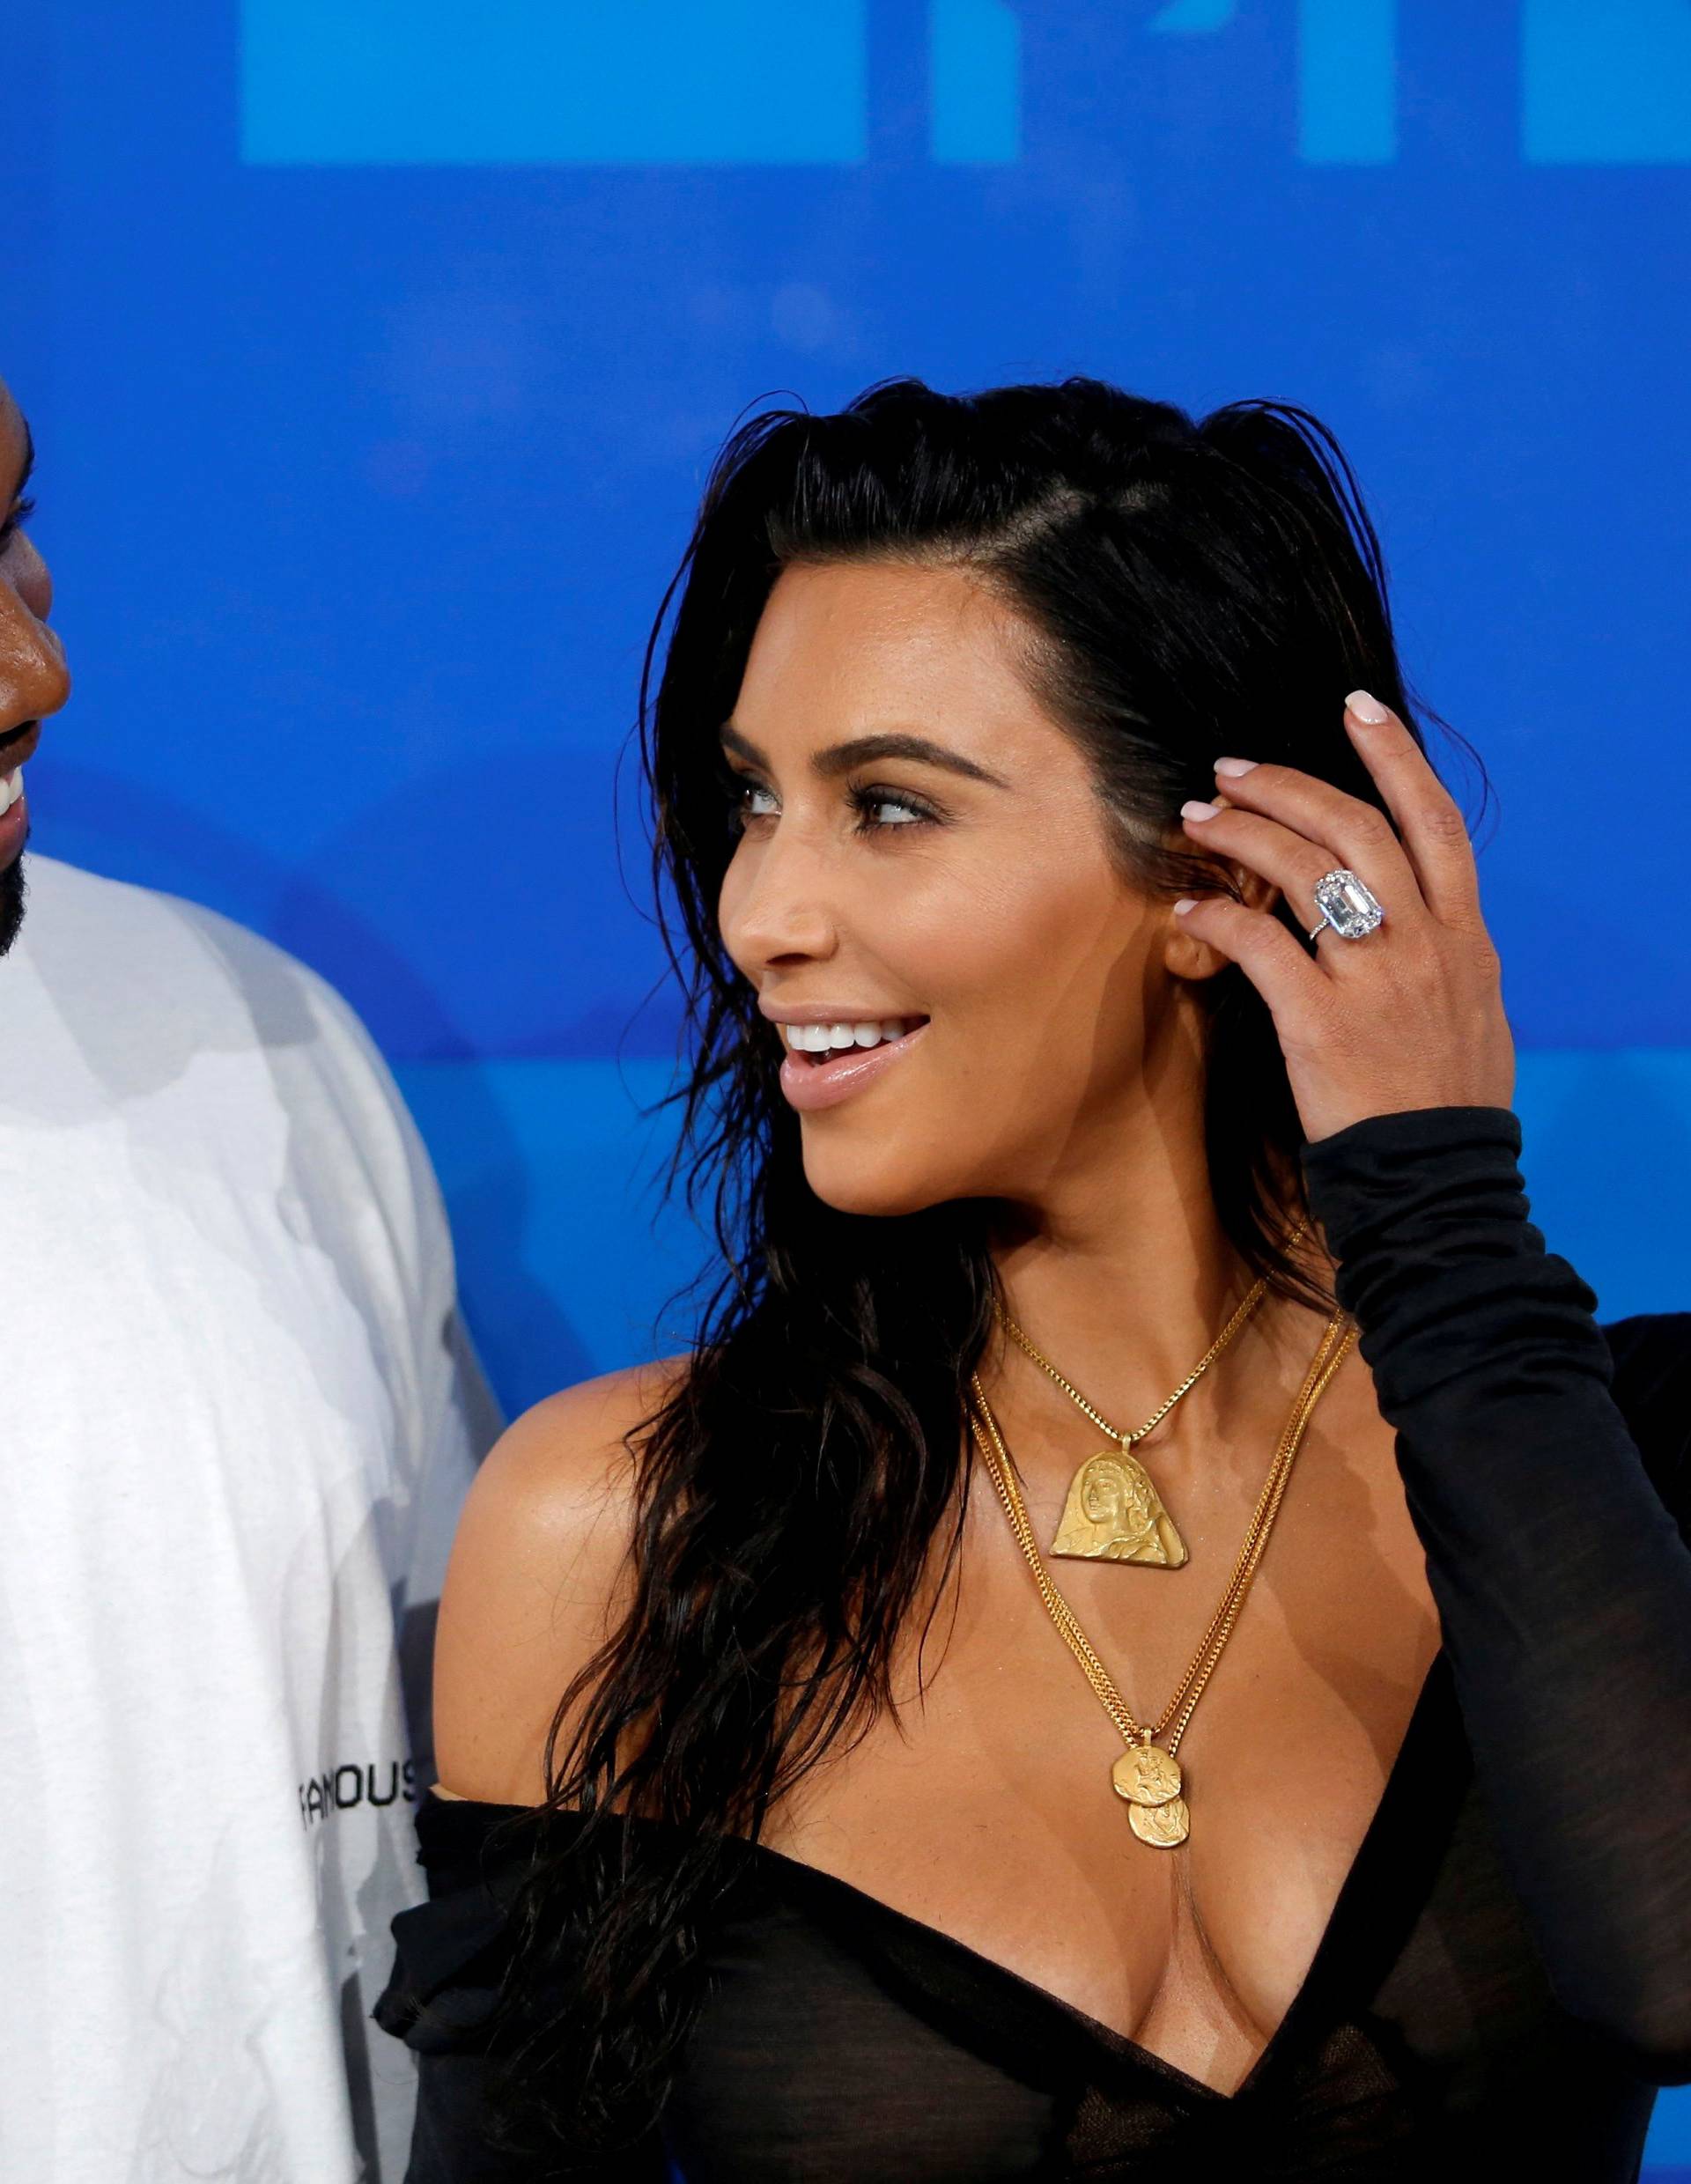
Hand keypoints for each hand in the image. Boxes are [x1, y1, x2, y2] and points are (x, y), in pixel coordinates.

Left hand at [1171, 691, 1515, 1145]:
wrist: (1437, 1181)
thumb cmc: (1447, 1105)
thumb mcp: (1476, 1015)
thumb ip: (1447, 956)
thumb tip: (1423, 920)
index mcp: (1465, 938)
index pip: (1436, 823)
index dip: (1395, 758)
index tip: (1356, 708)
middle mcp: (1426, 943)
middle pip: (1355, 828)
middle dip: (1287, 786)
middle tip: (1230, 770)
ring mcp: (1376, 978)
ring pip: (1305, 870)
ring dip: (1242, 835)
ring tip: (1196, 821)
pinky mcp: (1322, 1020)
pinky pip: (1258, 945)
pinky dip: (1216, 921)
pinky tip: (1186, 916)